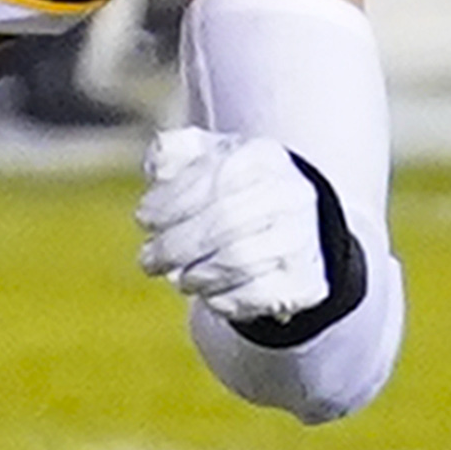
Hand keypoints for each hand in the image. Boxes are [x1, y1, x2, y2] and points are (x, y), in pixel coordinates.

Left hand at [138, 128, 335, 329]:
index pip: (216, 178)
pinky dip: (221, 296)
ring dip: (195, 273)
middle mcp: (291, 195)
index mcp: (265, 158)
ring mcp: (302, 239)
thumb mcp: (204, 160)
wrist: (285, 229)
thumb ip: (176, 153)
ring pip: (240, 260)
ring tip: (178, 276)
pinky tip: (207, 291)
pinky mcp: (304, 282)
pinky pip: (255, 294)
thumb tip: (160, 164)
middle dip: (175, 244)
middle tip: (150, 259)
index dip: (171, 203)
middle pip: (226, 220)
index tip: (145, 220)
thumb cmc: (231, 192)